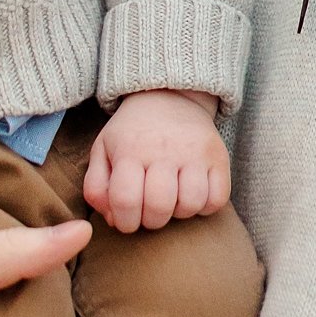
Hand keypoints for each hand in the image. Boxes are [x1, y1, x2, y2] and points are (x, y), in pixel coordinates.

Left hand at [82, 89, 230, 233]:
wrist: (168, 95)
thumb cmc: (132, 133)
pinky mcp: (219, 155)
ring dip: (179, 213)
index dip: (125, 221)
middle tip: (150, 211)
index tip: (127, 220)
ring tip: (172, 200)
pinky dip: (205, 206)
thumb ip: (96, 187)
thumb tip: (111, 218)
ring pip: (190, 204)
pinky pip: (218, 198)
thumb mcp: (104, 150)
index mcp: (129, 149)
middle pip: (159, 206)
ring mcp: (194, 152)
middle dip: (152, 221)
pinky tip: (193, 194)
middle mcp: (163, 149)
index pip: (125, 200)